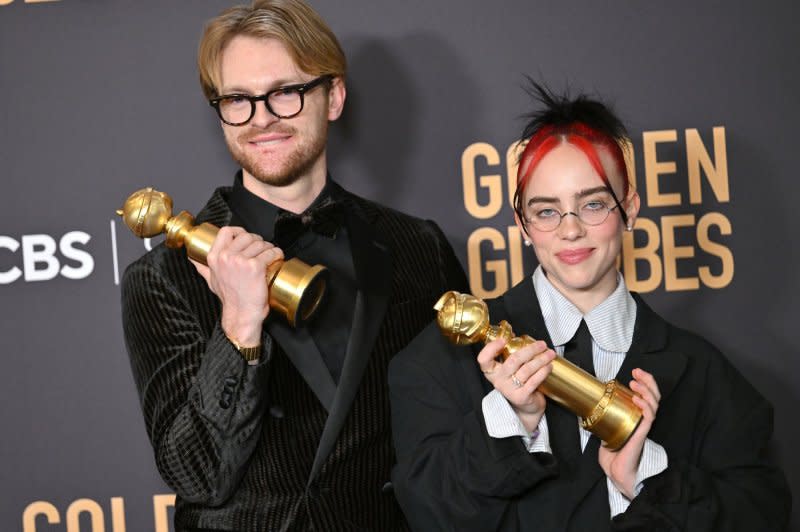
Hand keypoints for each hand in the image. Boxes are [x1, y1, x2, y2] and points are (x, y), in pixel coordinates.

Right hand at [191, 226, 282, 345]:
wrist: (242, 314)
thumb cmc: (230, 299)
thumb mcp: (212, 281)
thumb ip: (203, 268)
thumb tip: (194, 260)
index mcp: (214, 257)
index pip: (226, 231)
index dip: (239, 232)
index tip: (247, 238)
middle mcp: (226, 257)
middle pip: (247, 236)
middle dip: (257, 241)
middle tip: (262, 250)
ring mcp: (240, 261)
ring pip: (260, 243)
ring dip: (269, 248)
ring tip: (270, 256)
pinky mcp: (255, 266)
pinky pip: (270, 252)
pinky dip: (277, 254)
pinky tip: (276, 259)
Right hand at [477, 338, 555, 432]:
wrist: (526, 408)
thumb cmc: (518, 383)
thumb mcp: (510, 369)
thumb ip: (510, 353)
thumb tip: (515, 334)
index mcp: (492, 372)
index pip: (483, 360)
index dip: (491, 349)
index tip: (503, 340)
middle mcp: (498, 381)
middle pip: (512, 361)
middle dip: (530, 350)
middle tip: (542, 344)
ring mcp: (509, 390)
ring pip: (526, 370)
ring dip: (540, 360)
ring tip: (550, 354)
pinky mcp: (521, 397)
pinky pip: (533, 381)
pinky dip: (543, 372)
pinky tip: (549, 366)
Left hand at [598, 368, 660, 498]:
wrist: (616, 472)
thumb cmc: (613, 455)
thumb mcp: (605, 430)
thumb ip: (603, 419)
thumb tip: (591, 408)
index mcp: (636, 418)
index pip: (645, 397)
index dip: (643, 383)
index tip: (634, 373)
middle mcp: (642, 420)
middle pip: (653, 396)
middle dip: (647, 381)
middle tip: (637, 371)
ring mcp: (643, 426)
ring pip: (653, 404)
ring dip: (645, 390)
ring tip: (635, 382)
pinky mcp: (641, 434)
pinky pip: (648, 418)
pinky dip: (644, 406)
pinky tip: (637, 399)